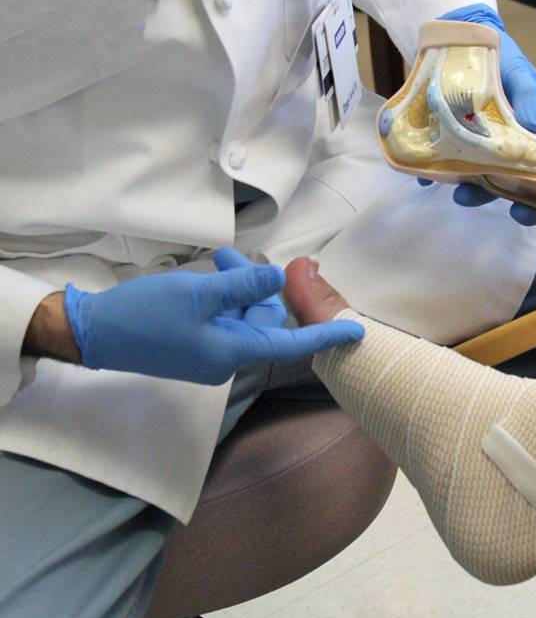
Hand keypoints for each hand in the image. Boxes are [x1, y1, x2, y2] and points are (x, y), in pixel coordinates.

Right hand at [62, 247, 364, 384]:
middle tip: (229, 260)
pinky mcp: (197, 345)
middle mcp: (228, 358)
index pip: (292, 345)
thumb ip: (243, 287)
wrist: (94, 334)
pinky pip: (225, 319)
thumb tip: (282, 279)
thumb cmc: (146, 315)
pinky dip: (223, 295)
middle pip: (265, 321)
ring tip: (216, 260)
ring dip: (237, 285)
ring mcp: (212, 353)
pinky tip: (209, 273)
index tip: (358, 331)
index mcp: (233, 352)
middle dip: (257, 287)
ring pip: (244, 315)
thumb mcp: (198, 294)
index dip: (326, 335)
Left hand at [429, 4, 535, 235]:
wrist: (465, 47)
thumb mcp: (521, 74)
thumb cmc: (505, 61)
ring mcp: (492, 153)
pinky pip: (455, 169)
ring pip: (491, 183)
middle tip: (517, 213)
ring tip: (463, 194)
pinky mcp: (463, 150)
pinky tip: (430, 177)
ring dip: (479, 194)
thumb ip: (530, 97)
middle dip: (525, 204)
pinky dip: (443, 176)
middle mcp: (523, 150)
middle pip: (530, 186)